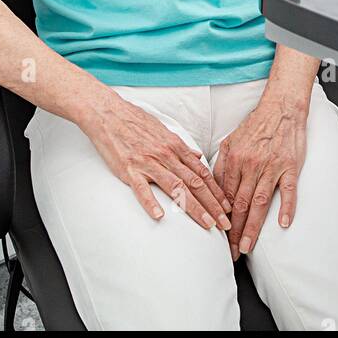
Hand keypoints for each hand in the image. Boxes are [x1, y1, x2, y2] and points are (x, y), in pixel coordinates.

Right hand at [81, 90, 230, 232]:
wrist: (110, 114)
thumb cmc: (136, 122)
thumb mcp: (164, 131)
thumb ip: (182, 148)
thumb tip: (198, 157)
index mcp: (176, 147)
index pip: (202, 174)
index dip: (217, 192)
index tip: (227, 208)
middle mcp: (166, 155)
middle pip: (195, 183)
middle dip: (213, 205)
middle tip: (224, 224)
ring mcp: (148, 163)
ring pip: (176, 187)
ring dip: (193, 207)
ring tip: (206, 224)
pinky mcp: (129, 169)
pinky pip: (142, 188)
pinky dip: (151, 202)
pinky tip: (159, 216)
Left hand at [213, 89, 307, 259]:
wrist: (280, 108)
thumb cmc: (255, 126)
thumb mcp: (230, 142)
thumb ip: (221, 166)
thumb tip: (212, 188)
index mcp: (234, 160)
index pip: (225, 197)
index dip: (221, 219)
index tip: (218, 236)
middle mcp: (251, 165)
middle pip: (240, 205)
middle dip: (234, 232)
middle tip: (230, 253)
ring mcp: (272, 167)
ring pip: (260, 202)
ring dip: (253, 227)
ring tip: (247, 247)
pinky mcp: (290, 166)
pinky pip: (288, 190)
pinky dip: (286, 207)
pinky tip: (282, 224)